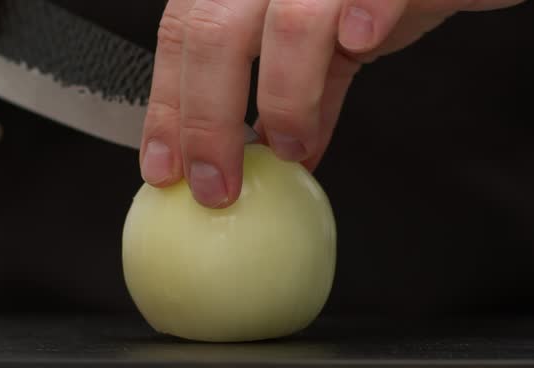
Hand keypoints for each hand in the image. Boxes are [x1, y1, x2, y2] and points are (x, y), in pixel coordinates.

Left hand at [140, 0, 523, 207]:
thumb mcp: (336, 39)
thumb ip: (307, 94)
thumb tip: (274, 150)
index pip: (184, 32)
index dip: (169, 104)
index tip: (168, 169)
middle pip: (214, 31)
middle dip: (206, 120)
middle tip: (217, 185)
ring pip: (287, 22)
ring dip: (284, 97)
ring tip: (291, 146)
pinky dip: (365, 16)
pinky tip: (359, 41)